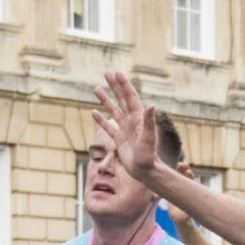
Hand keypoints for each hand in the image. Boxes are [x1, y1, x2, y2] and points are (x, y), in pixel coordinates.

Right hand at [91, 70, 164, 188]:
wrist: (145, 172)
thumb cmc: (149, 156)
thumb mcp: (148, 137)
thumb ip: (149, 121)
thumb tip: (151, 104)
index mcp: (139, 118)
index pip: (130, 97)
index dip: (124, 85)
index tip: (117, 72)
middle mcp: (132, 122)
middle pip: (121, 99)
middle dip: (115, 86)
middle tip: (107, 72)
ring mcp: (125, 130)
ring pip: (113, 110)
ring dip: (105, 99)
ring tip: (96, 88)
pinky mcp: (119, 140)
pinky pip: (108, 127)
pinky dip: (101, 119)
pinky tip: (93, 112)